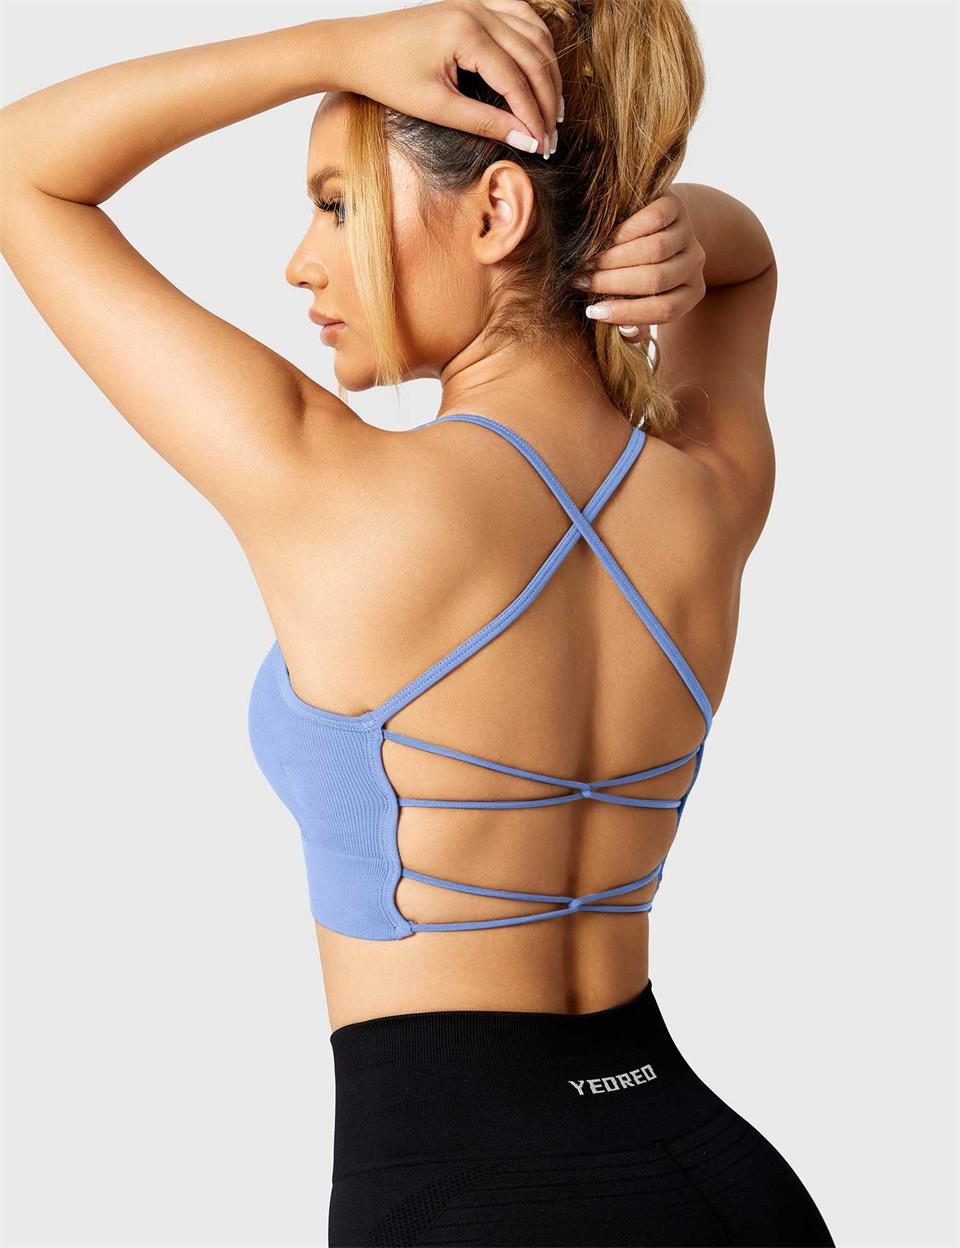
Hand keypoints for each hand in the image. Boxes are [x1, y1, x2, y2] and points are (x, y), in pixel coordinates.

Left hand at [339, 1, 562, 156]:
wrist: (356, 48)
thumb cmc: (388, 77)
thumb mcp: (437, 108)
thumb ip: (484, 123)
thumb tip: (525, 140)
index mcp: (466, 34)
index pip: (517, 80)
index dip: (534, 117)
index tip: (544, 146)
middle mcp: (478, 11)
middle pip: (535, 57)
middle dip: (547, 100)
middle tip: (551, 136)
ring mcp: (478, 3)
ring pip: (535, 35)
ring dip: (549, 72)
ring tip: (551, 109)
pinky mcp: (474, 4)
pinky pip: (521, 17)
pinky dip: (537, 43)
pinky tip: (540, 68)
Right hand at [573, 190, 706, 337]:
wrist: (660, 225)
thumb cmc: (641, 271)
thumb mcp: (639, 298)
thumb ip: (633, 321)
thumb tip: (626, 331)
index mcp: (691, 293)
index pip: (665, 310)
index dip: (627, 313)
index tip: (593, 312)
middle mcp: (694, 264)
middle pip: (656, 279)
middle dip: (614, 283)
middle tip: (582, 282)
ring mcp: (688, 234)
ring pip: (653, 250)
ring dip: (614, 258)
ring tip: (589, 262)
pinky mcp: (676, 207)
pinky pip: (653, 220)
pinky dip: (626, 230)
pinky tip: (606, 238)